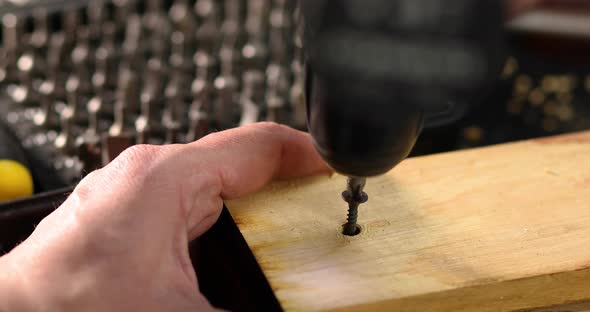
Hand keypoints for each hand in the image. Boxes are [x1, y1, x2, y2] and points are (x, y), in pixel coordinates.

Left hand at [0, 123, 330, 310]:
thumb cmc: (69, 310)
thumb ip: (250, 307)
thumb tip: (295, 306)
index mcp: (167, 179)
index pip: (259, 145)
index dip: (309, 153)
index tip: (341, 167)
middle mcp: (151, 175)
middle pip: (242, 165)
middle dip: (288, 187)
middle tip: (324, 212)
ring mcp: (137, 192)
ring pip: (218, 187)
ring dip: (255, 208)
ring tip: (289, 233)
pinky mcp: (129, 214)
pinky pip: (193, 205)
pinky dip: (224, 222)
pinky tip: (238, 250)